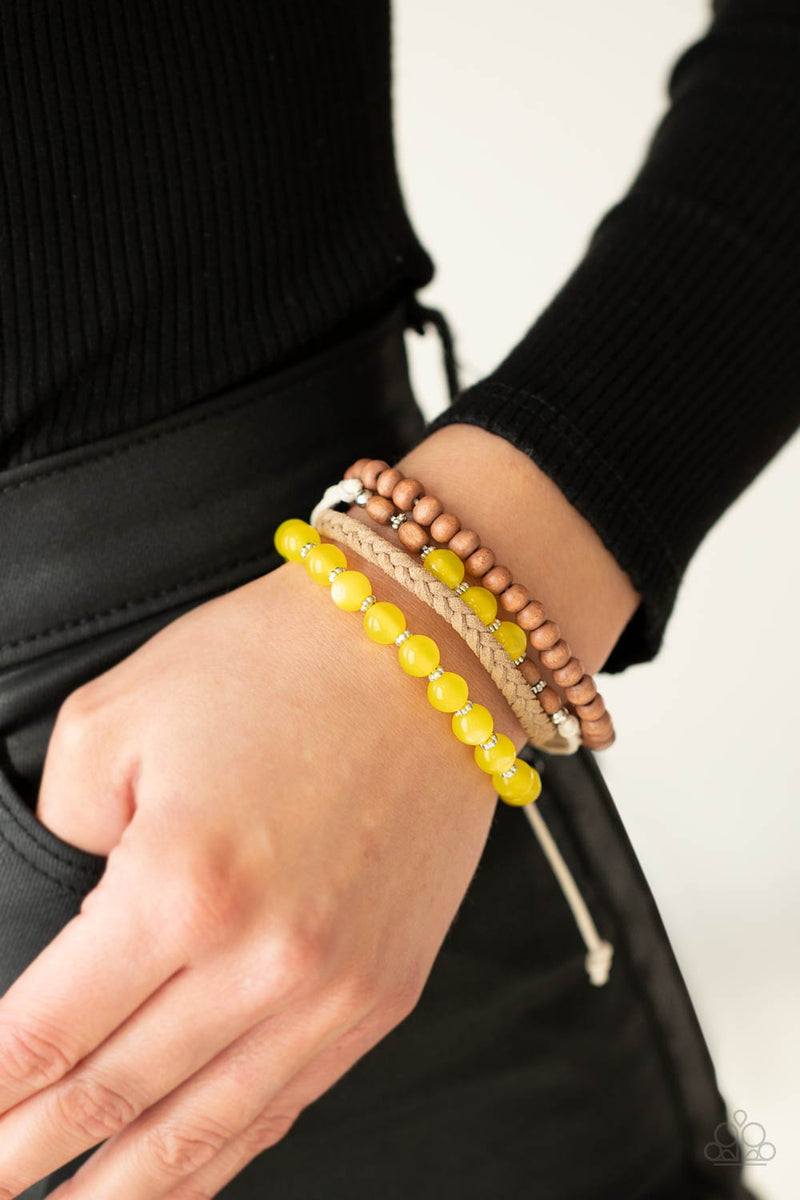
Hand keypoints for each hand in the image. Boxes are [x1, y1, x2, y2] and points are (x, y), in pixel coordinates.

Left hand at [0, 540, 511, 1197]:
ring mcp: (333, 989)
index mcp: (179, 886)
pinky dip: (220, 1158)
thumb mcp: (119, 716)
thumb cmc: (275, 661)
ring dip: (120, 1193)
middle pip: (112, 1100)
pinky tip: (178, 1182)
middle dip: (26, 1159)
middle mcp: (262, 961)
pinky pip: (286, 1104)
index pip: (44, 1035)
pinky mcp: (383, 992)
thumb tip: (82, 896)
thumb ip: (66, 824)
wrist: (430, 647)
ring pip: (202, 1133)